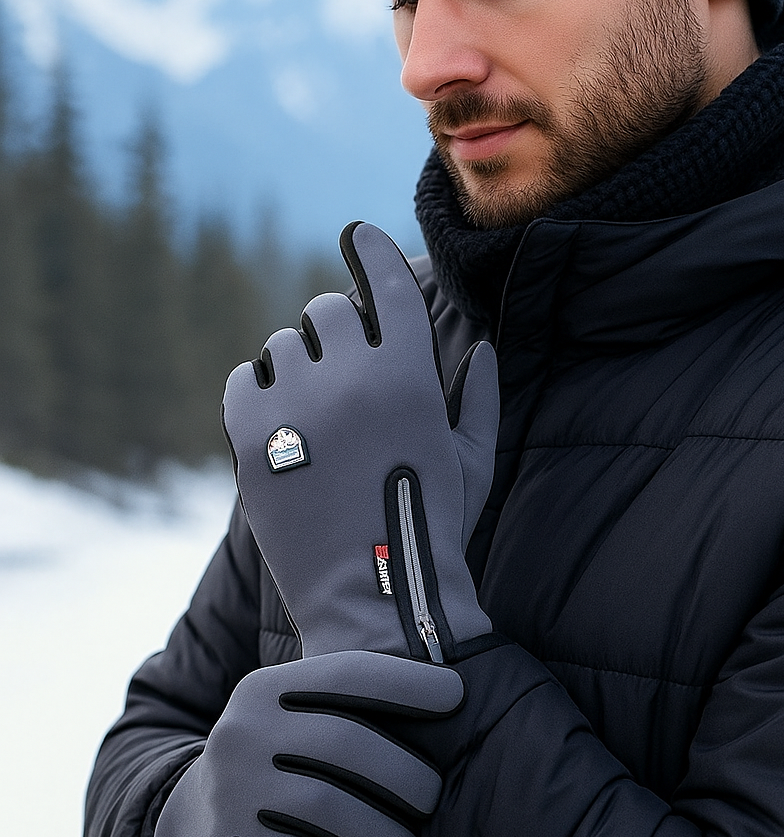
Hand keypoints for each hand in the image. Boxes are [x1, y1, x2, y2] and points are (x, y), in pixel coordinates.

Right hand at [153, 651, 463, 836]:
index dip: (408, 682)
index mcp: (265, 686)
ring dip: (383, 831)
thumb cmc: (282, 756)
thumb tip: (453, 693)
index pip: (348, 672)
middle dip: (404, 772)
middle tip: (433, 796)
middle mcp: (241, 728)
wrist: (195, 815)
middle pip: (346, 742)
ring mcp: (230, 786)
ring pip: (328, 805)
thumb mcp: (297, 715)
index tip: (456, 695)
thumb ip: (351, 701)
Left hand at [222, 221, 498, 659]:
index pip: (387, 285)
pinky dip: (261, 392)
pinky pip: (244, 378)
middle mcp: (351, 377)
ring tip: (315, 412)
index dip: (371, 250)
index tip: (357, 234)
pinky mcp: (249, 437)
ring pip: (284, 344)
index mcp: (410, 377)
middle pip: (328, 311)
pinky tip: (282, 425)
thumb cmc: (435, 530)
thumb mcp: (475, 463)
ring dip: (300, 365)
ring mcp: (296, 406)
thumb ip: (484, 399)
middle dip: (337, 330)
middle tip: (344, 368)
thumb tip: (485, 349)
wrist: (375, 602)